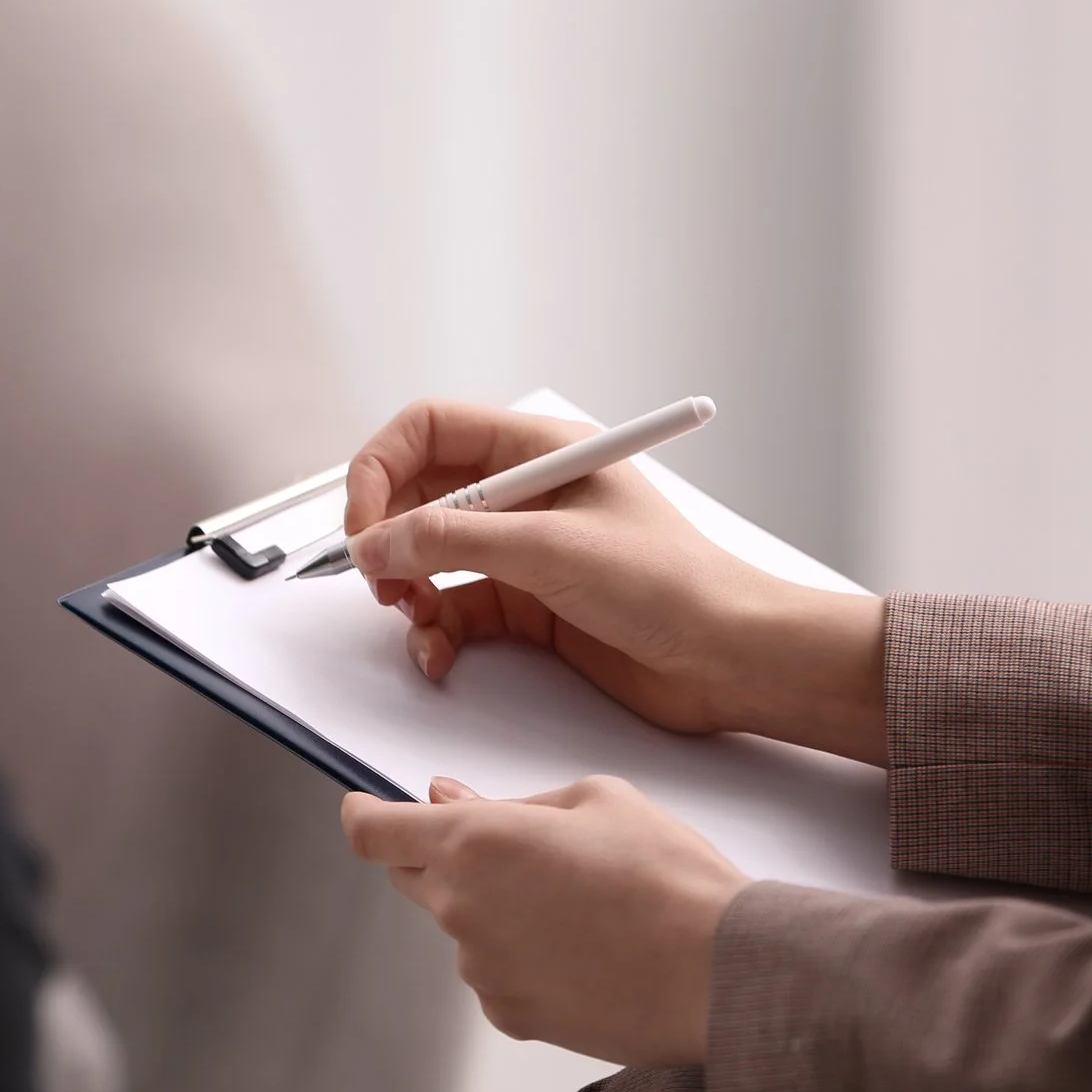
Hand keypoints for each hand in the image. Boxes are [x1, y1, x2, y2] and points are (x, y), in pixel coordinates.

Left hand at [341, 774, 749, 1065]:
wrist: (722, 973)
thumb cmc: (670, 878)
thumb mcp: (597, 799)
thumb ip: (513, 801)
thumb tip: (453, 801)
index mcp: (473, 842)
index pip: (374, 833)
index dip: (363, 816)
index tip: (365, 810)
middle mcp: (461, 908)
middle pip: (412, 878)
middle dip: (439, 857)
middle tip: (509, 850)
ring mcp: (481, 968)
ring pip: (463, 927)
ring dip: (493, 910)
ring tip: (578, 907)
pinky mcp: (510, 1016)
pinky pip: (495, 975)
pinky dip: (521, 959)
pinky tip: (584, 952)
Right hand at [343, 399, 885, 760]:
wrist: (729, 660)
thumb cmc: (671, 586)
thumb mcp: (549, 550)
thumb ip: (450, 541)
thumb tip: (373, 544)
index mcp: (536, 450)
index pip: (427, 431)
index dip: (380, 470)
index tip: (362, 524)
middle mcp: (523, 493)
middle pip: (416, 495)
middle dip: (388, 537)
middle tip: (379, 579)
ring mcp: (521, 550)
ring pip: (427, 556)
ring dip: (405, 588)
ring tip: (414, 616)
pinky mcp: (524, 605)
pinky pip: (450, 607)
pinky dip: (432, 632)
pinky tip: (439, 653)